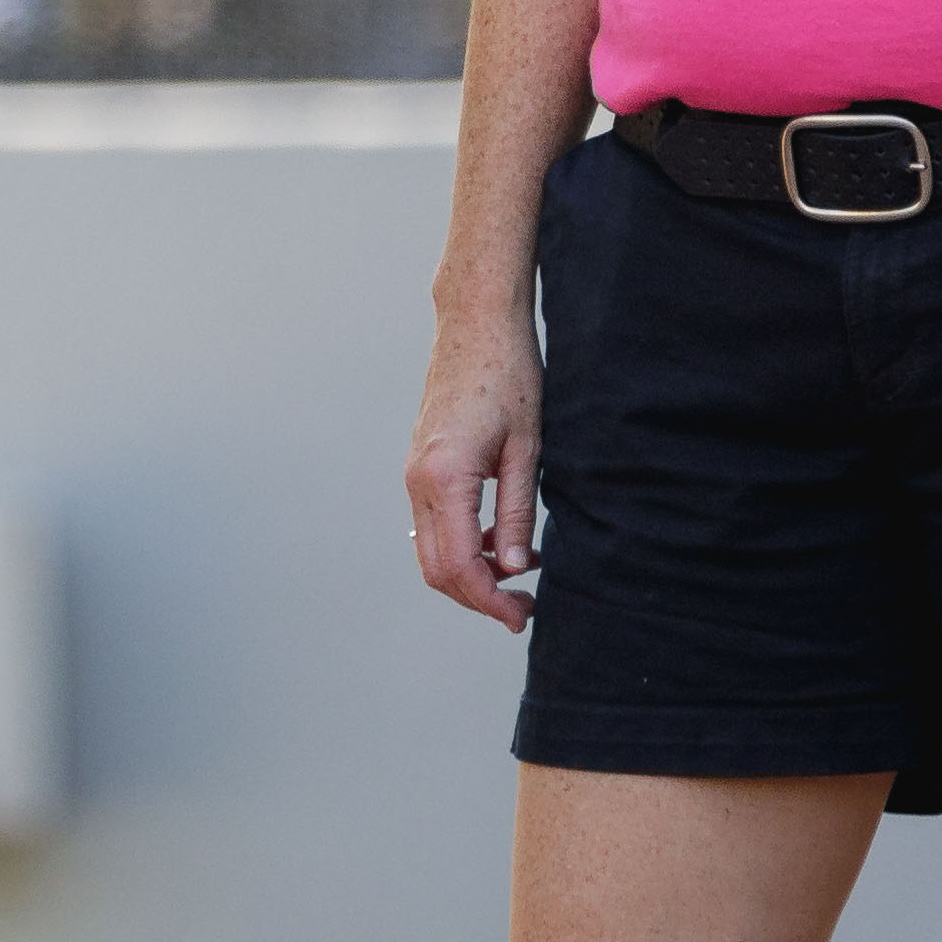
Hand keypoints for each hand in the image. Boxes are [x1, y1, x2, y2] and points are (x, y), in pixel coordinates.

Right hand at [403, 303, 544, 632]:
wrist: (476, 325)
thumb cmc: (509, 375)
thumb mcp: (527, 448)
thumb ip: (518, 512)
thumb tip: (516, 567)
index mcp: (446, 478)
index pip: (460, 565)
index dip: (490, 601)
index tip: (522, 616)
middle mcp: (419, 480)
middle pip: (435, 569)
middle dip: (477, 597)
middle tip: (523, 608)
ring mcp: (414, 474)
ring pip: (430, 550)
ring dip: (470, 574)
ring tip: (520, 574)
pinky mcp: (419, 467)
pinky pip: (432, 524)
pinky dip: (462, 546)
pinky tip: (501, 541)